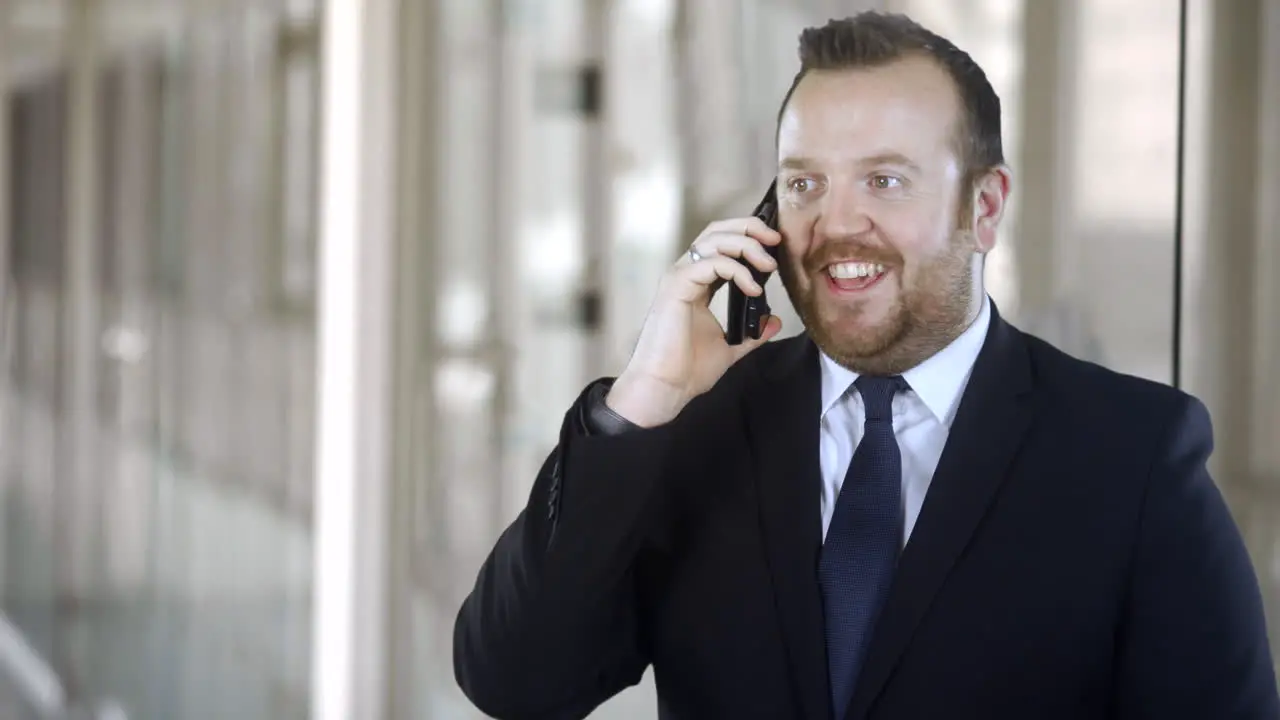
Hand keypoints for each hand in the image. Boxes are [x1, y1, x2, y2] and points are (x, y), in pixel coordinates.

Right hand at [606, 217, 783, 426]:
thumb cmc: (687, 371)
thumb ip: (752, 333)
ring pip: (713, 240)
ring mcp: (678, 278)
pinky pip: (710, 263)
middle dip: (749, 228)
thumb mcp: (730, 347)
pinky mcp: (676, 287)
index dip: (749, 238)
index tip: (775, 247)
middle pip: (717, 231)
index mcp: (696, 284)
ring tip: (768, 266)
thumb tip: (773, 321)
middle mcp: (685, 275)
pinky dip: (736, 270)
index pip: (721, 245)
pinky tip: (753, 288)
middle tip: (775, 240)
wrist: (665, 388)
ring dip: (747, 246)